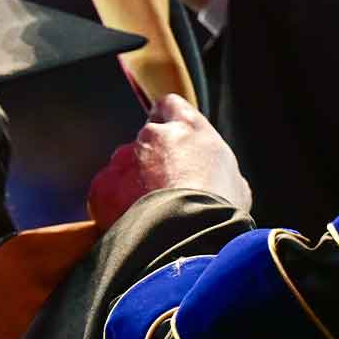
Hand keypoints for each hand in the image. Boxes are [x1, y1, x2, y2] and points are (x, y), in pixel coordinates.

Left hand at [86, 94, 251, 229]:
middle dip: (150, 160)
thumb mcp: (234, 182)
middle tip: (162, 188)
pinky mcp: (103, 186)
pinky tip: (130, 223)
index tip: (167, 137)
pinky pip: (104, 193)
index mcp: (188, 126)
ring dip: (131, 184)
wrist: (189, 232)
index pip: (169, 106)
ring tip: (148, 212)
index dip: (166, 122)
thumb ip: (216, 171)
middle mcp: (152, 135)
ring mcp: (125, 160)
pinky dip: (113, 206)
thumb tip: (217, 182)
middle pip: (145, 141)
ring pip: (123, 167)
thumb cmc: (219, 207)